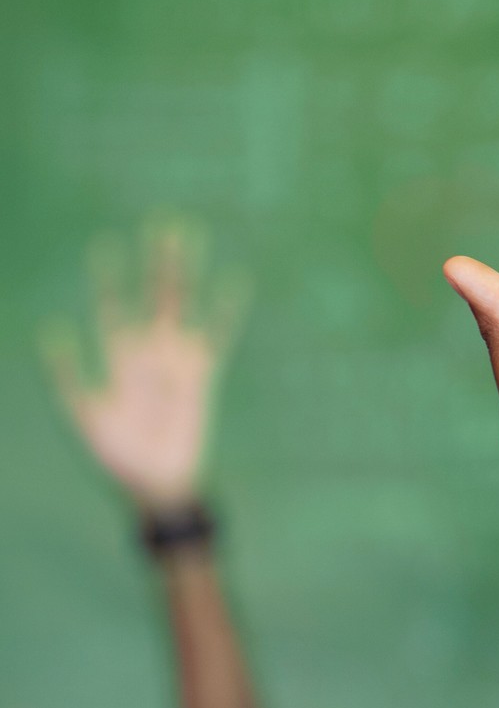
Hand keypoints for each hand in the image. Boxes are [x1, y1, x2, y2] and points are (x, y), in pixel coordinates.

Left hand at [43, 223, 244, 511]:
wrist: (157, 484)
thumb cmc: (116, 458)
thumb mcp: (84, 416)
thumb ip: (69, 376)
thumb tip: (53, 329)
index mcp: (118, 360)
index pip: (114, 309)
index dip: (110, 279)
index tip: (108, 244)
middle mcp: (149, 353)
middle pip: (154, 296)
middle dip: (158, 262)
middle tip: (164, 224)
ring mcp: (178, 361)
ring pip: (184, 307)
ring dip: (187, 275)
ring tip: (193, 239)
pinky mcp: (202, 375)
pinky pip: (218, 336)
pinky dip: (226, 310)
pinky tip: (235, 283)